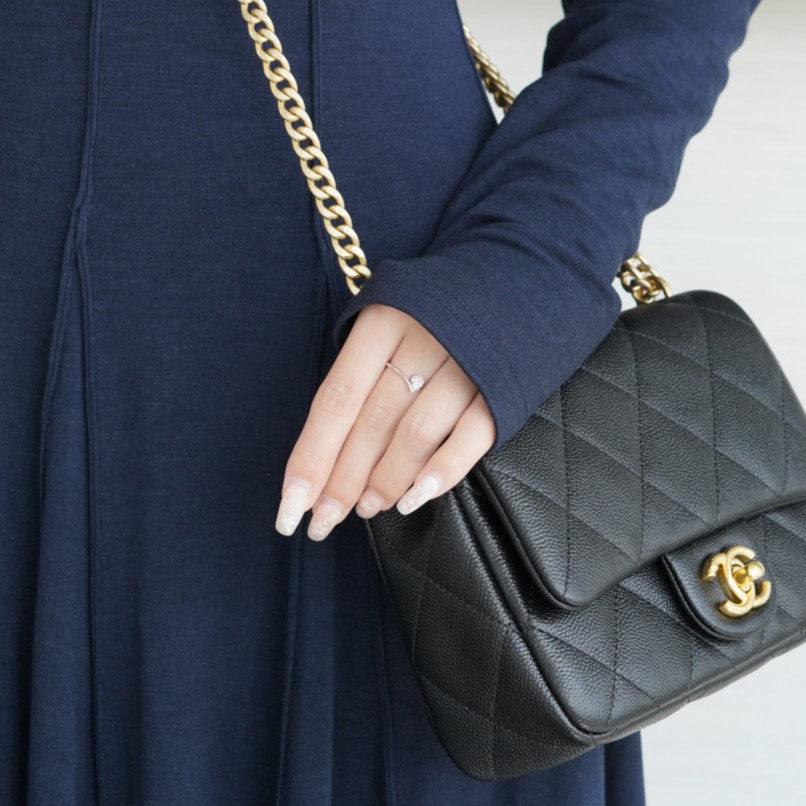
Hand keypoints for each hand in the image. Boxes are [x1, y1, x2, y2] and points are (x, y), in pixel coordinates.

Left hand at [274, 303, 494, 540]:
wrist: (515, 284)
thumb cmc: (433, 313)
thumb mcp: (386, 324)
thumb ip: (357, 377)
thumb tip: (321, 457)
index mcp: (383, 320)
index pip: (336, 400)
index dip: (312, 457)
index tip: (290, 506)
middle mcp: (423, 337)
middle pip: (373, 421)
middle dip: (344, 480)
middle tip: (324, 521)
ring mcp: (466, 361)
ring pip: (416, 433)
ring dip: (387, 479)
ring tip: (368, 507)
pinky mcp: (502, 385)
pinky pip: (470, 437)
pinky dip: (441, 472)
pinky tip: (415, 496)